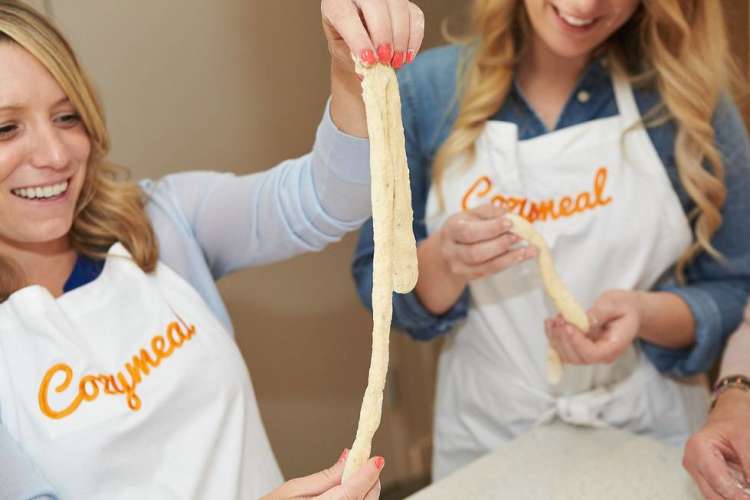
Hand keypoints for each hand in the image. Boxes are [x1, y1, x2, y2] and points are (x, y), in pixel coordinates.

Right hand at [263, 450, 383, 499]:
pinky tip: (347, 495)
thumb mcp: (292, 490)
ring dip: (364, 492)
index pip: (353, 491)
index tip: (376, 459)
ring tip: (350, 481)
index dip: (368, 473)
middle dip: (369, 481)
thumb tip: (347, 458)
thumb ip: (324, 476)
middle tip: (362, 464)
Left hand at [322, 0, 424, 72]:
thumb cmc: (348, 49)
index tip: (369, 60)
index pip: (345, 15)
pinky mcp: (404, 4)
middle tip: (385, 59)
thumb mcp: (343, 54)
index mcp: (335, 3)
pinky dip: (414, 39)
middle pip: (375, 4)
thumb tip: (369, 69)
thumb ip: (354, 57)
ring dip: (400, 37)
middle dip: (383, 34)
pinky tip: (407, 56)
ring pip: (398, 6)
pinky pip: (415, 16)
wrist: (361, 47)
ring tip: (396, 62)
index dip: (358, 39)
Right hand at [438, 203, 536, 284]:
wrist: (448, 251)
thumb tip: (508, 213)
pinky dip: (509, 263)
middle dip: (500, 245)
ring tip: (530, 250)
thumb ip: (489, 212)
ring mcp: (459, 268)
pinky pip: (492, 272)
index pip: (469, 232)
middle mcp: (451, 252)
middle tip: (520, 237)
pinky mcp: (470, 277)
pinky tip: (523, 256)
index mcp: (450, 231)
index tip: (510, 223)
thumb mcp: (471, 215)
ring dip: (510, 258)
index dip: (490, 229)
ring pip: (486, 266)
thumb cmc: (464, 227)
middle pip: (475, 253)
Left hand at [545, 289, 642, 364]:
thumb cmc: (624, 307)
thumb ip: (599, 313)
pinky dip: (554, 338)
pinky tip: (550, 324)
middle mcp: (602, 355)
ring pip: (567, 355)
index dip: (576, 342)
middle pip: (577, 357)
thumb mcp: (615, 304)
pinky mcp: (581, 348)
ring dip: (556, 338)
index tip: (567, 326)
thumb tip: (583, 320)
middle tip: (558, 319)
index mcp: (615, 347)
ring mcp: (590, 353)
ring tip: (553, 320)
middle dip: (563, 339)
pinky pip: (563, 349)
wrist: (628, 311)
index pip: (592, 354)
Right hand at [684, 390, 749, 498]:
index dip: (736, 496)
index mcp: (698, 448)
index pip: (717, 480)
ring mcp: (698, 471)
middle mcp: (693, 462)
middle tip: (749, 497)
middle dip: (734, 498)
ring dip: (734, 496)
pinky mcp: (707, 477)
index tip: (749, 498)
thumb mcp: (746, 436)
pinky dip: (735, 495)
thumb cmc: (736, 419)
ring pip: (716, 497)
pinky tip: (745, 492)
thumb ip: (749, 462)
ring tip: (747, 492)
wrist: (732, 413)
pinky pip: (721, 494)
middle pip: (713, 495)